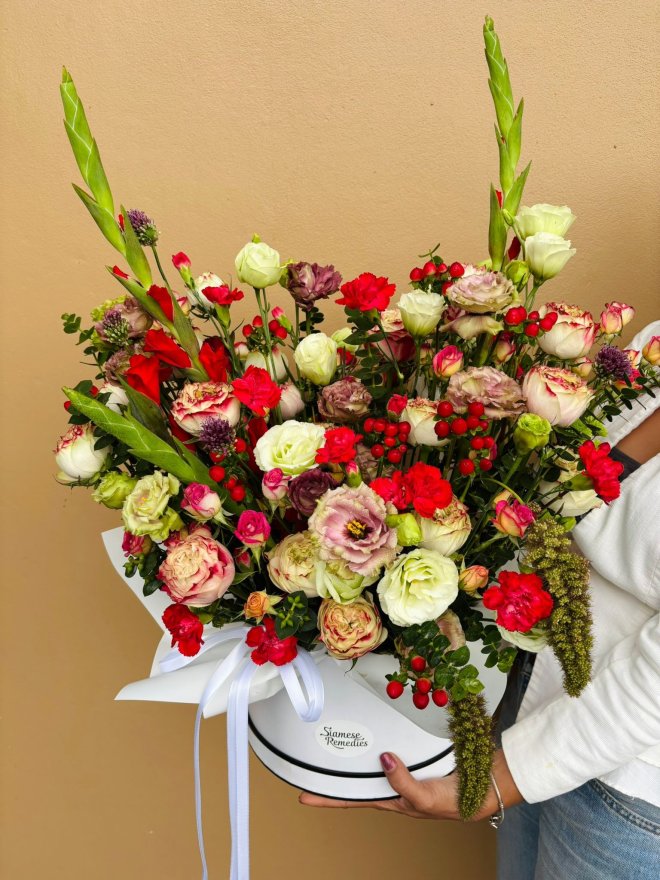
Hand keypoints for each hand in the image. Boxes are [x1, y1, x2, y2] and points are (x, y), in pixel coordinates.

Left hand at [299, 752, 497, 820]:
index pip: (351, 800)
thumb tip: (383, 758)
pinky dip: (381, 739)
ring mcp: (400, 770)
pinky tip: (376, 730)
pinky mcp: (412, 756)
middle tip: (312, 762)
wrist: (478, 788)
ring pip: (372, 761)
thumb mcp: (422, 797)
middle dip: (336, 773)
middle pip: (356, 779)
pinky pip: (391, 747)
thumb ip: (401, 781)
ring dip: (357, 753)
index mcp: (388, 799)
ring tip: (336, 743)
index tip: (303, 797)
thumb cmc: (450, 801)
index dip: (327, 799)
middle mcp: (390, 785)